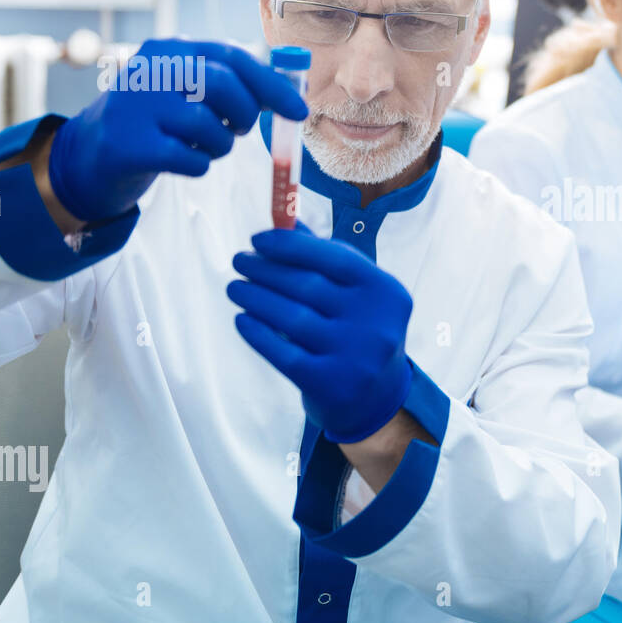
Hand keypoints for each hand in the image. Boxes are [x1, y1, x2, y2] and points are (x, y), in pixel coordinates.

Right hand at [48, 38, 307, 222]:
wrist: (92, 153)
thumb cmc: (157, 121)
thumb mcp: (188, 91)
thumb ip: (233, 86)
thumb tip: (292, 96)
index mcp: (170, 49)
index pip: (232, 57)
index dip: (272, 85)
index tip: (300, 112)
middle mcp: (150, 70)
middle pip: (223, 85)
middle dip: (245, 114)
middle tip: (239, 130)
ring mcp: (135, 106)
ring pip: (208, 127)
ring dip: (219, 146)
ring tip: (202, 146)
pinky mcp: (128, 145)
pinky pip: (189, 160)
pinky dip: (198, 166)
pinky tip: (183, 161)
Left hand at [227, 223, 413, 444]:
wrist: (376, 398)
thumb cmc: (360, 331)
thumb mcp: (357, 294)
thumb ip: (326, 258)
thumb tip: (284, 224)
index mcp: (386, 292)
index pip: (334, 257)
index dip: (291, 245)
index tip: (257, 239)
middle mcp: (375, 323)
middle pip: (307, 286)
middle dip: (265, 270)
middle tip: (239, 261)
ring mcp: (354, 356)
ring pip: (290, 318)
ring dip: (254, 298)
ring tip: (235, 288)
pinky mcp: (330, 384)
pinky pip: (282, 353)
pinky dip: (257, 333)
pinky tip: (243, 319)